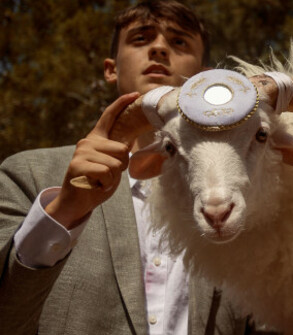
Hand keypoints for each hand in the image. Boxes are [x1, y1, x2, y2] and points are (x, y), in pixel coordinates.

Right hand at [45, 92, 139, 227]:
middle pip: (122, 149)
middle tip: (109, 174)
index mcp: (96, 138)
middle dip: (122, 165)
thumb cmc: (97, 182)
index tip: (135, 94)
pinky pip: (106, 173)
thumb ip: (116, 151)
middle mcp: (87, 141)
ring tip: (101, 180)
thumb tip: (129, 139)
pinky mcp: (77, 165)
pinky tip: (97, 185)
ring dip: (113, 177)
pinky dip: (107, 183)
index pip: (109, 116)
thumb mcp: (110, 163)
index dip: (122, 104)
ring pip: (116, 163)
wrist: (76, 201)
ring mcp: (81, 152)